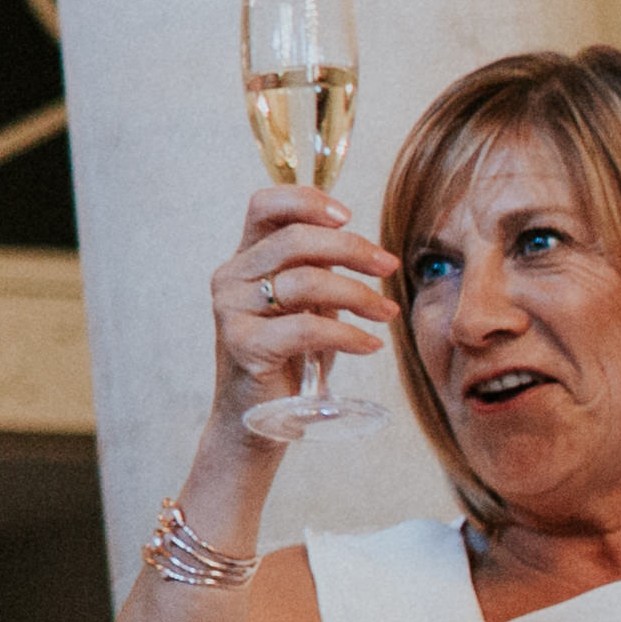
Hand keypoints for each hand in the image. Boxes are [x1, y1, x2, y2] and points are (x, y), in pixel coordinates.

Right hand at [208, 182, 397, 433]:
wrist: (255, 421)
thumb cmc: (288, 358)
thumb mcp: (306, 305)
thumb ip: (318, 271)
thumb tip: (364, 248)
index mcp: (245, 259)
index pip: (265, 205)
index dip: (307, 201)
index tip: (349, 216)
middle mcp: (231, 277)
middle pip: (294, 239)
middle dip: (351, 248)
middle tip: (389, 265)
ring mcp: (232, 311)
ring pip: (305, 281)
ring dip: (358, 295)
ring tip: (386, 313)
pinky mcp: (242, 346)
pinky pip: (305, 328)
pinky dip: (347, 335)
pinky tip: (369, 344)